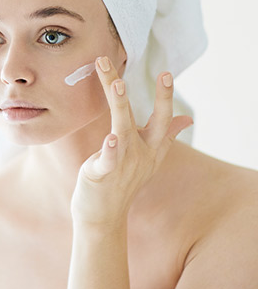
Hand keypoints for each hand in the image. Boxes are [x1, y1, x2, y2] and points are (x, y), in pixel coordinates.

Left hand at [70, 56, 191, 228]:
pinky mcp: (101, 173)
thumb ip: (166, 136)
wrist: (102, 215)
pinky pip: (108, 160)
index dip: (165, 97)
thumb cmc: (122, 181)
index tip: (167, 73)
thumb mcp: (149, 158)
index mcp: (151, 148)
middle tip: (165, 74)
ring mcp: (122, 163)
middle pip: (150, 120)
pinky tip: (110, 139)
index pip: (163, 119)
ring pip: (122, 129)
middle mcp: (140, 154)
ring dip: (121, 106)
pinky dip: (110, 151)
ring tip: (118, 85)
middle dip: (159, 98)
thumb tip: (188, 119)